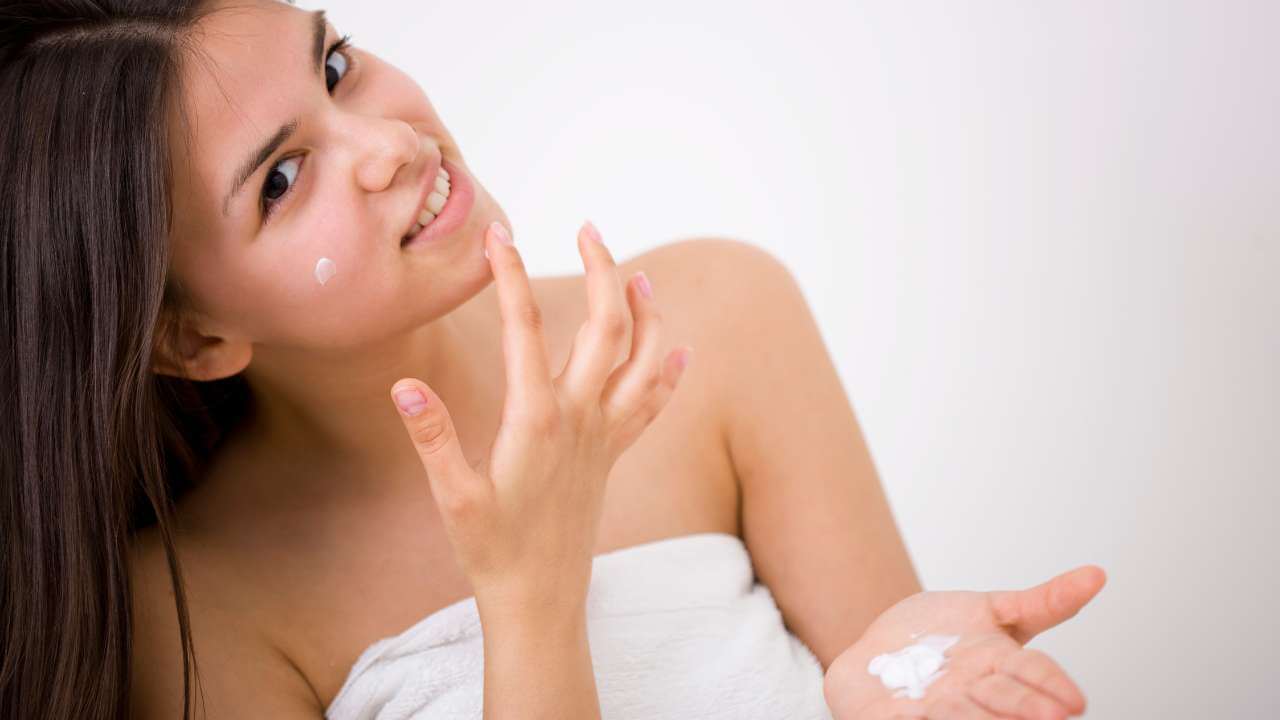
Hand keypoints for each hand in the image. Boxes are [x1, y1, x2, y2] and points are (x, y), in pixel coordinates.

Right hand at [389, 220, 691, 612]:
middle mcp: (580, 418)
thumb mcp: (452, 496)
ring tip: (638, 275)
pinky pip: (653, 406)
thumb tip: (404, 386)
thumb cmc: (492, 551)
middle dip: (602, 270)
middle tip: (589, 227)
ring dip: (646, 314)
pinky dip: (668, 374)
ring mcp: (605, 436)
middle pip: (605, 328)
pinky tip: (678, 349)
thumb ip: (432, 437)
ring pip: (642, 360)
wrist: (542, 601)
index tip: (498, 235)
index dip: (510, 276)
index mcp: (536, 419)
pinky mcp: (613, 455)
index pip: (523, 329)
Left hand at [823, 566, 1105, 719]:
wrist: (883, 649)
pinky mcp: (896, 717)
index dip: (1053, 685)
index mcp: (1001, 666)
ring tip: (981, 717)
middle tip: (1050, 717)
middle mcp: (974, 693)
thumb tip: (1098, 574)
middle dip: (1025, 708)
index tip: (1075, 701)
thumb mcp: (992, 610)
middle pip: (1006, 700)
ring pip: (963, 717)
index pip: (1035, 673)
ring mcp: (937, 708)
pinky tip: (920, 716)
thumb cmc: (943, 634)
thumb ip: (1043, 602)